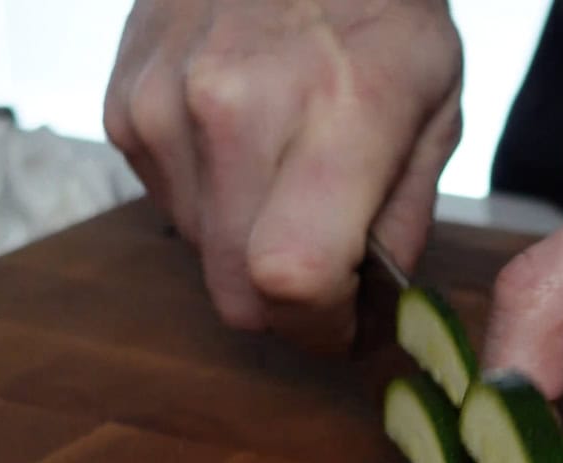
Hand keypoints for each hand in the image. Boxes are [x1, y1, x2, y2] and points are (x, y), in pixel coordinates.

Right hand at [105, 0, 460, 350]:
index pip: (292, 279)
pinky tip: (248, 157)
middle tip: (326, 283)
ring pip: (203, 259)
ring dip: (249, 254)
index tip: (346, 330)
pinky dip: (213, 207)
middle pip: (238, 293)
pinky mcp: (126, 104)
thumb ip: (405, 223)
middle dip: (289, 310)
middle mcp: (233, 108)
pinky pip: (171, 207)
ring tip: (290, 192)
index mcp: (335, 115)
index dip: (320, 330)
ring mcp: (165, 105)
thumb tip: (370, 311)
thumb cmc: (384, 15)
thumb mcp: (436, 114)